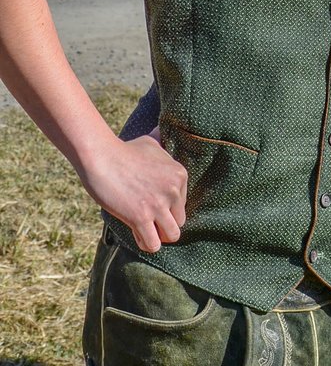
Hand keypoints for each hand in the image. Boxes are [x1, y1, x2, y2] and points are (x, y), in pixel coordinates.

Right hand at [79, 133, 187, 253]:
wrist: (102, 157)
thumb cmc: (124, 150)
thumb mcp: (151, 143)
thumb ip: (162, 146)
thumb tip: (161, 130)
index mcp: (180, 174)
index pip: (183, 205)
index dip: (167, 208)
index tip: (151, 203)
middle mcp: (173, 190)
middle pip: (179, 222)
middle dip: (164, 224)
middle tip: (148, 219)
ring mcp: (158, 204)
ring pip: (171, 236)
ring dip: (158, 236)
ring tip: (144, 229)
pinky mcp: (141, 217)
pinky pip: (152, 244)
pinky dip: (145, 243)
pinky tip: (136, 233)